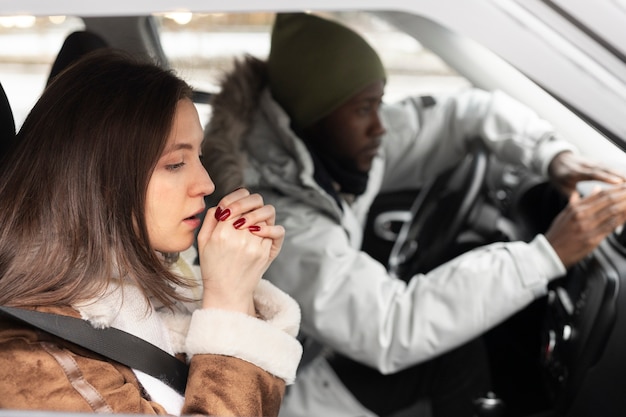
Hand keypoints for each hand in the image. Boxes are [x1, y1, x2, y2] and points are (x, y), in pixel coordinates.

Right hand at [196, 188, 284, 314]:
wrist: (227, 292)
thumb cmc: (212, 266)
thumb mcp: (202, 241)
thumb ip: (211, 218)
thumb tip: (225, 203)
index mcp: (222, 233)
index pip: (234, 202)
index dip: (235, 199)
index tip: (233, 206)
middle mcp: (240, 238)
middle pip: (254, 203)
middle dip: (250, 202)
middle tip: (245, 210)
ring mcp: (256, 245)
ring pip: (266, 214)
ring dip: (258, 215)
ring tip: (250, 224)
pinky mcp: (266, 252)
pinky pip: (276, 230)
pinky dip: (270, 228)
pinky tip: (260, 233)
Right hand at [545, 184, 625, 267]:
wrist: (550, 253)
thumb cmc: (558, 234)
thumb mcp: (565, 214)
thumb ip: (580, 201)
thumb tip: (596, 189)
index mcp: (575, 208)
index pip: (600, 194)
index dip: (616, 189)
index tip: (625, 185)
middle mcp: (581, 216)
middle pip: (608, 200)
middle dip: (623, 194)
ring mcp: (587, 227)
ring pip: (612, 212)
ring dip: (625, 205)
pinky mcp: (592, 240)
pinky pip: (611, 227)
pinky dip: (621, 220)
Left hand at [548, 151, 625, 195]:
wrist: (558, 160)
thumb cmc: (560, 177)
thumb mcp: (561, 186)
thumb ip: (569, 195)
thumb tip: (575, 204)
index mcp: (575, 172)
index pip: (592, 173)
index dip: (605, 177)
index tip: (617, 182)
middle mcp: (585, 166)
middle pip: (604, 169)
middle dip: (619, 175)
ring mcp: (593, 163)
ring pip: (609, 168)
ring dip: (621, 174)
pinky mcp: (598, 164)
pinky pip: (610, 169)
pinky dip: (619, 174)